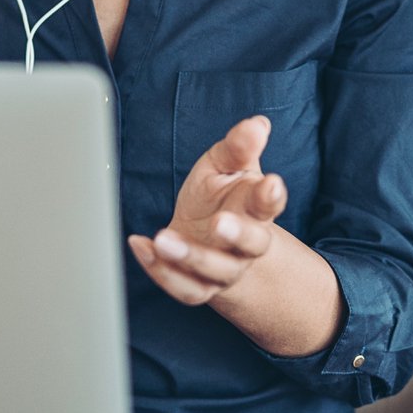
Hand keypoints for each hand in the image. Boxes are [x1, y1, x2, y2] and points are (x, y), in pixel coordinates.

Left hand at [127, 115, 288, 305]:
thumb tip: (256, 124)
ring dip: (189, 256)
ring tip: (162, 239)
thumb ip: (238, 147)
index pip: (269, 203)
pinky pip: (185, 288)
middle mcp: (246, 245)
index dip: (271, 195)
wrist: (205, 236)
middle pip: (252, 244)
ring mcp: (225, 269)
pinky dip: (161, 271)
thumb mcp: (226, 165)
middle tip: (219, 222)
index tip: (270, 182)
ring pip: (215, 270)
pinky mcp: (200, 286)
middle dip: (237, 234)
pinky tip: (141, 246)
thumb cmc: (219, 195)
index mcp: (256, 209)